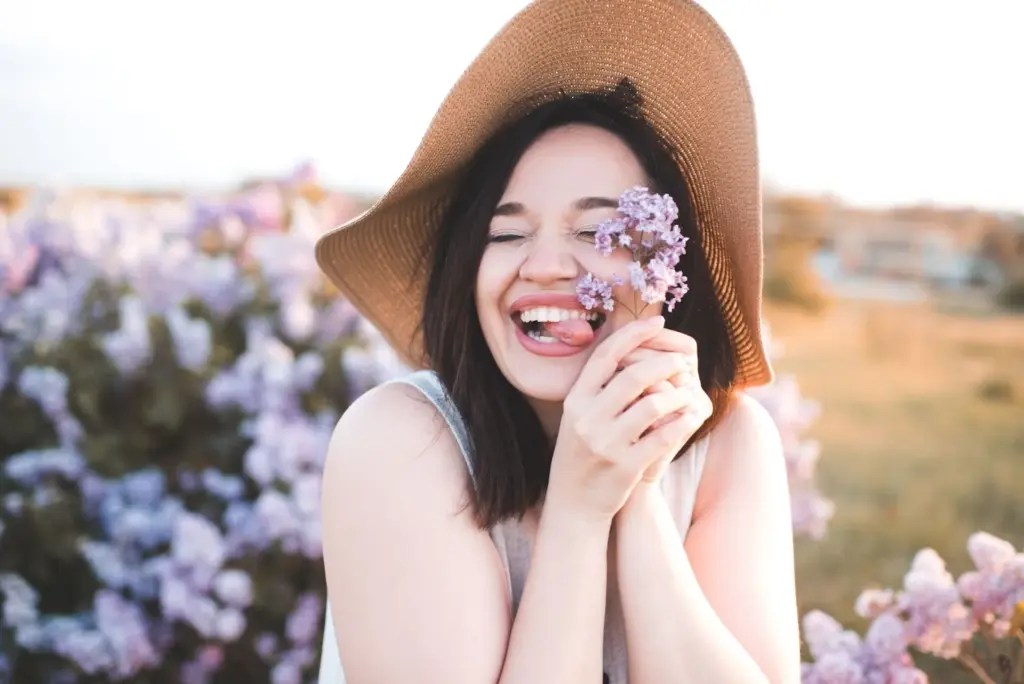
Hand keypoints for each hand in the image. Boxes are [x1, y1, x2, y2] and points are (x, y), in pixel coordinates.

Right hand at [546, 317, 696, 524]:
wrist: (573, 503)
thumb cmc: (582, 452)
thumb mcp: (578, 416)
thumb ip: (599, 387)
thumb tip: (629, 345)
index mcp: (575, 400)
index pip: (606, 355)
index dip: (633, 333)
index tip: (657, 321)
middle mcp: (587, 419)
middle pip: (634, 375)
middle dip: (665, 362)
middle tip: (683, 360)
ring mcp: (606, 443)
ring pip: (654, 404)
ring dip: (679, 393)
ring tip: (688, 391)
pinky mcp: (626, 465)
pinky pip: (665, 435)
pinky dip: (683, 422)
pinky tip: (692, 416)